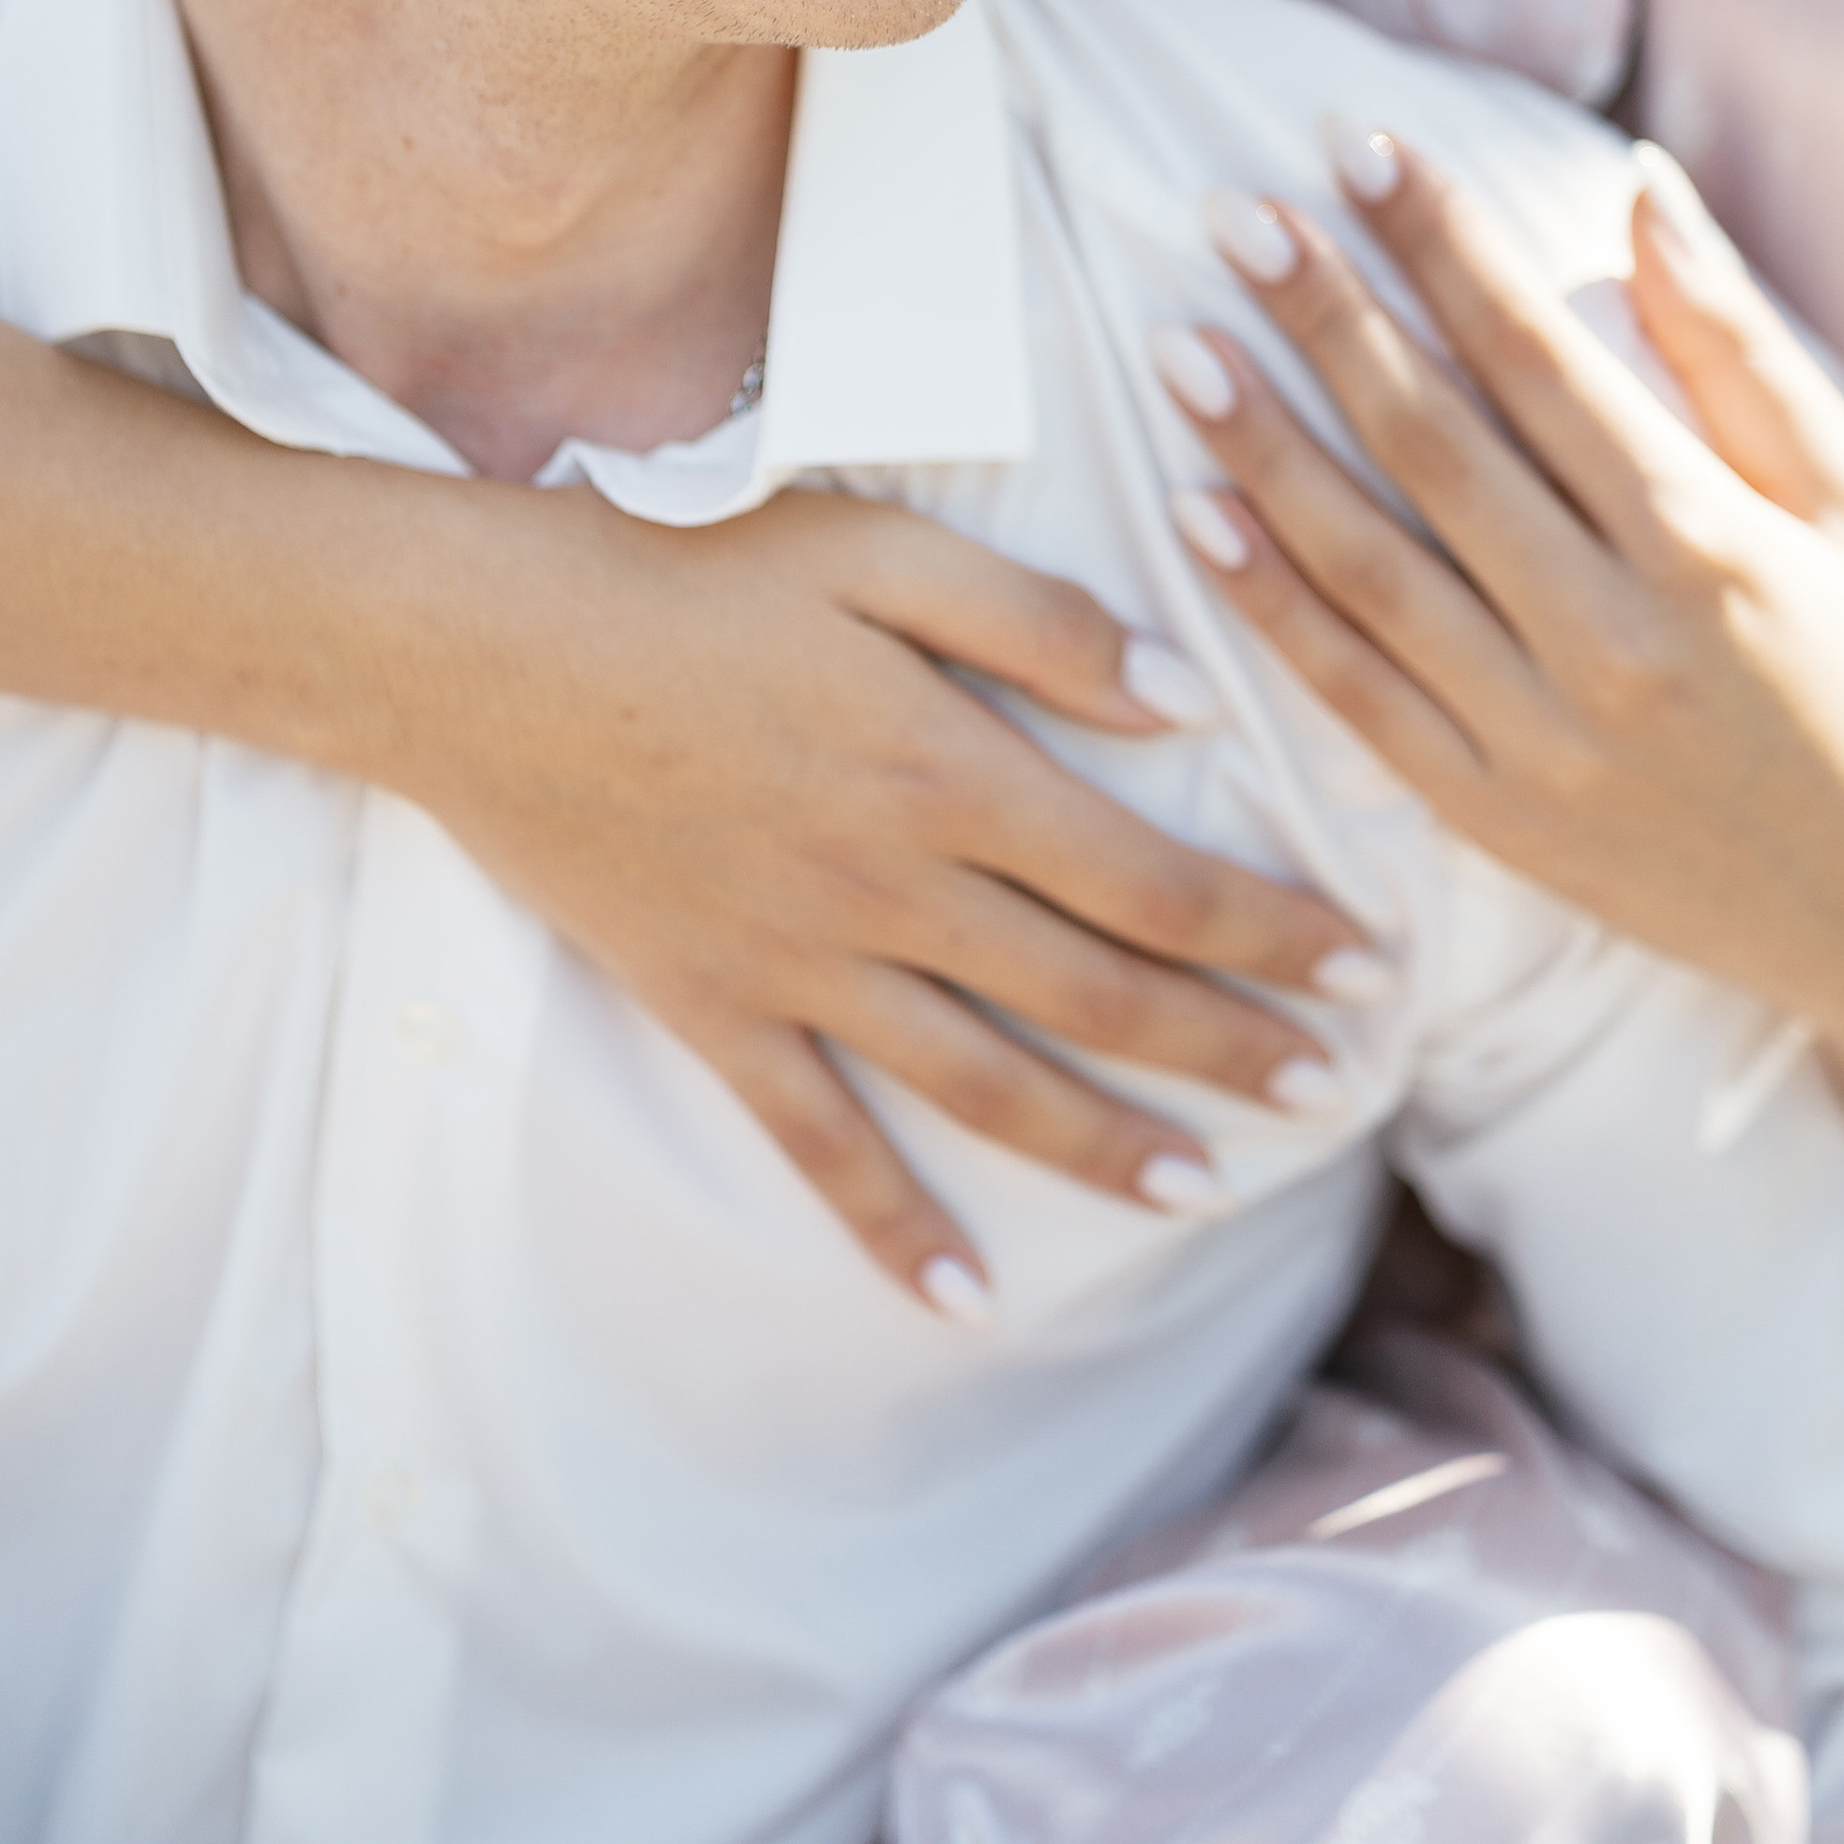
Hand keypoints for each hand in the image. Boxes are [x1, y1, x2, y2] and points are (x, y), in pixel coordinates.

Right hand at [355, 479, 1363, 1313]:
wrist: (480, 651)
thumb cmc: (679, 569)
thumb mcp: (874, 546)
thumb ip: (1036, 620)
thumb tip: (1184, 700)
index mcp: (949, 767)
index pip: (1151, 874)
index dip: (1269, 928)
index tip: (1363, 965)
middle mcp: (894, 888)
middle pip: (1096, 992)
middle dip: (1227, 1049)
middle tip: (1329, 1094)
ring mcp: (802, 965)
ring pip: (985, 1082)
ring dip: (1104, 1146)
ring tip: (1201, 1193)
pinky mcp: (714, 1009)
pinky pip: (817, 1142)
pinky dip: (893, 1224)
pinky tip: (962, 1297)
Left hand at [1152, 132, 1843, 1426]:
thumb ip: (1733, 339)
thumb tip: (1636, 182)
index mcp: (1705, 537)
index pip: (1535, 357)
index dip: (1440, 244)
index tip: (1357, 147)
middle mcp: (1613, 635)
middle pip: (1432, 445)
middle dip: (1325, 317)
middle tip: (1232, 215)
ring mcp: (1540, 732)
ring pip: (1370, 566)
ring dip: (1263, 448)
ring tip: (1178, 344)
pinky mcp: (1488, 812)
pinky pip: (1352, 692)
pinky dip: (1268, 600)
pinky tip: (1194, 507)